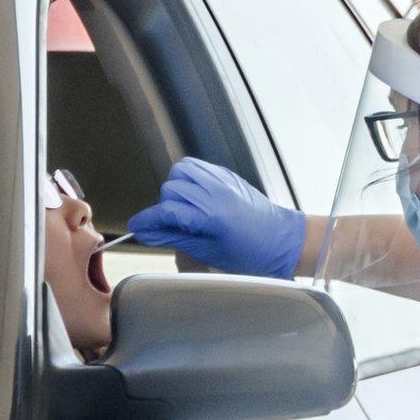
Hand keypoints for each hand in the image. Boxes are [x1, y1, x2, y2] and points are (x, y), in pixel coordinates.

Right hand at [128, 157, 306, 278]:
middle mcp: (215, 192)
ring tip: (187, 208)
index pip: (166, 211)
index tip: (137, 227)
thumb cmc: (251, 253)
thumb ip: (175, 238)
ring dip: (177, 188)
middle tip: (176, 225)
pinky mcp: (227, 175)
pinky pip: (197, 167)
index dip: (147, 221)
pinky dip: (190, 179)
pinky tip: (197, 197)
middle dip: (167, 208)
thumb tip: (148, 233)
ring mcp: (222, 180)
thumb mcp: (209, 252)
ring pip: (181, 171)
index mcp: (210, 215)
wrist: (282, 240)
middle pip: (170, 189)